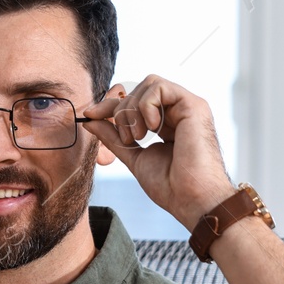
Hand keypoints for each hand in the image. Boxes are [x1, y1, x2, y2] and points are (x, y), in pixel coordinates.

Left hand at [80, 74, 235, 230]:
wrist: (191, 199)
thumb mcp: (133, 156)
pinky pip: (159, 87)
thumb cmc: (170, 186)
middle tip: (127, 139)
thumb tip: (90, 119)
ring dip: (133, 110)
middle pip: (139, 89)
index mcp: (166, 124)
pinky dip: (146, 105)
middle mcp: (178, 112)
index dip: (109, 106)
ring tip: (138, 137)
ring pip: (149, 84)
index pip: (134, 102)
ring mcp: (188, 107)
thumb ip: (113, 137)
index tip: (90, 114)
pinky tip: (152, 128)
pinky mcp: (194, 105)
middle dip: (121, 110)